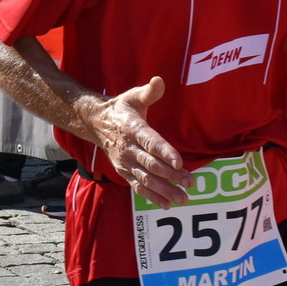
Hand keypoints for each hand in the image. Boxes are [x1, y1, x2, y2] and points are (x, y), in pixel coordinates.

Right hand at [83, 76, 193, 208]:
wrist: (96, 124)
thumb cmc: (121, 109)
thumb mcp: (133, 96)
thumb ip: (149, 92)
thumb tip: (158, 81)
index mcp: (133, 129)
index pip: (150, 142)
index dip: (165, 152)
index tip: (179, 162)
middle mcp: (128, 148)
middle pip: (151, 164)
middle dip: (171, 175)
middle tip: (189, 182)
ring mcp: (125, 162)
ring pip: (146, 179)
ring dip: (164, 190)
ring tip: (182, 198)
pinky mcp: (124, 172)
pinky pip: (138, 187)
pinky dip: (152, 197)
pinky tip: (167, 204)